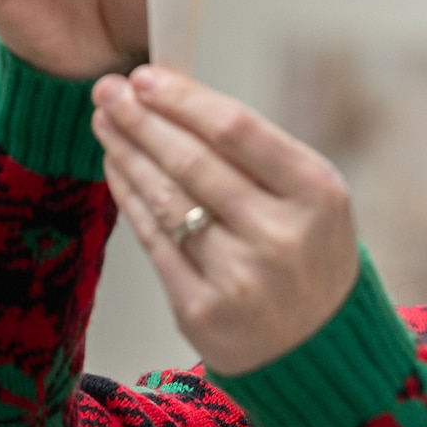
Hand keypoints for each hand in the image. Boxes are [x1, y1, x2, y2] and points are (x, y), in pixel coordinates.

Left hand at [90, 66, 359, 374]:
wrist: (320, 349)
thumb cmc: (311, 255)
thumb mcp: (313, 198)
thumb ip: (258, 155)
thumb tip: (177, 101)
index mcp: (317, 194)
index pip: (236, 131)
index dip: (183, 100)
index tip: (146, 77)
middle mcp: (280, 236)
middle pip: (193, 162)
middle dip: (143, 120)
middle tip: (108, 90)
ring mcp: (240, 277)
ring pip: (166, 200)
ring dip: (128, 154)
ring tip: (106, 124)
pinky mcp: (202, 310)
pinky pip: (154, 242)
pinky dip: (131, 199)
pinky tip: (118, 170)